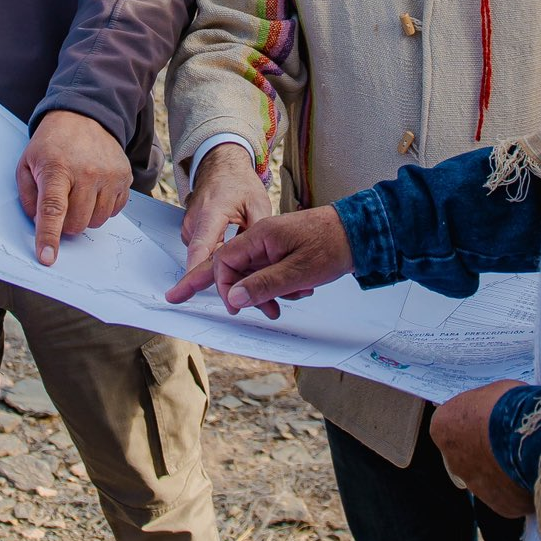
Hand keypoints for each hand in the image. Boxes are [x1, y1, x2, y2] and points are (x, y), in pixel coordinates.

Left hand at [16, 109, 131, 264]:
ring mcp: (109, 175)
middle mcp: (86, 172)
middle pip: (76, 223)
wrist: (84, 117)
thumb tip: (40, 225)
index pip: (52, 209)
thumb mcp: (27, 163)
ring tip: (78, 194)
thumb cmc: (51, 144)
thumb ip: (29, 196)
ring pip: (96, 221)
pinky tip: (94, 190)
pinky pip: (114, 211)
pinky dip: (101, 208)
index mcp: (56, 168)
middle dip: (65, 224)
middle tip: (61, 205)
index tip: (47, 258)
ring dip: (84, 216)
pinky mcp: (124, 177)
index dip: (49, 236)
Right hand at [168, 203, 351, 314]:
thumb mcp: (298, 271)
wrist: (362, 233)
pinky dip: (278, 286)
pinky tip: (299, 291)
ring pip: (252, 274)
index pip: (224, 260)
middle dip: (225, 288)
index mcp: (260, 235)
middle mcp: (261, 238)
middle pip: (232, 267)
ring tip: (285, 303)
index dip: (222, 285)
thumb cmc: (333, 245)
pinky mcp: (284, 251)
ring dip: (263, 292)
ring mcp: (272, 245)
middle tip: (179, 297)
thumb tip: (234, 298)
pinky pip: (269, 273)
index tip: (232, 306)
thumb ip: (263, 285)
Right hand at [174, 143, 270, 282]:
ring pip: (208, 262)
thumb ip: (258, 230)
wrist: (221, 166)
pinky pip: (207, 256)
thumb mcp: (257, 203)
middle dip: (222, 285)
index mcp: (210, 214)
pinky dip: (224, 266)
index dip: (197, 270)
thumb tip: (266, 257)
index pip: (201, 247)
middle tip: (239, 306)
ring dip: (227, 277)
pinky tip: (244, 275)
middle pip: (204, 262)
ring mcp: (192, 229)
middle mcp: (195, 223)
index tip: (191, 288)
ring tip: (256, 292)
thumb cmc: (238, 183)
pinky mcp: (195, 234)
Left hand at [430, 381, 533, 517]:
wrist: (534, 437)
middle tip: (510, 439)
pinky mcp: (501, 505)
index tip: (491, 417)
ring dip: (503, 470)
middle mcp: (453, 461)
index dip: (474, 421)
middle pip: (467, 455)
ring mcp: (476, 486)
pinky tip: (536, 474)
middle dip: (486, 449)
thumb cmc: (510, 406)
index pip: (452, 426)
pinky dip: (520, 487)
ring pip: (487, 478)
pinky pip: (509, 495)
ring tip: (529, 456)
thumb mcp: (492, 393)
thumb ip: (485, 407)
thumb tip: (492, 411)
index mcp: (443, 428)